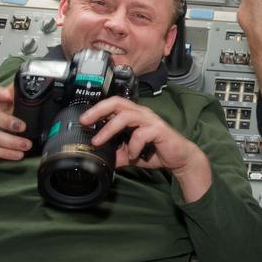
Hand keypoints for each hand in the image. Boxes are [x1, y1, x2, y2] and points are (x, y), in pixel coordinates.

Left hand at [79, 97, 212, 201]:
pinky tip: (132, 155)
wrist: (179, 158)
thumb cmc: (156, 151)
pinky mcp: (159, 130)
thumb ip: (117, 154)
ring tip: (99, 141)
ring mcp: (150, 120)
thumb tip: (99, 158)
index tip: (82, 120)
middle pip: (117, 103)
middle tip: (85, 121)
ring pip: (126, 116)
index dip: (96, 109)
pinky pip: (141, 134)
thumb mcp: (130, 155)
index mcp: (133, 115)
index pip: (113, 105)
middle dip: (98, 110)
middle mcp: (141, 114)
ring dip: (110, 128)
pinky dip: (133, 146)